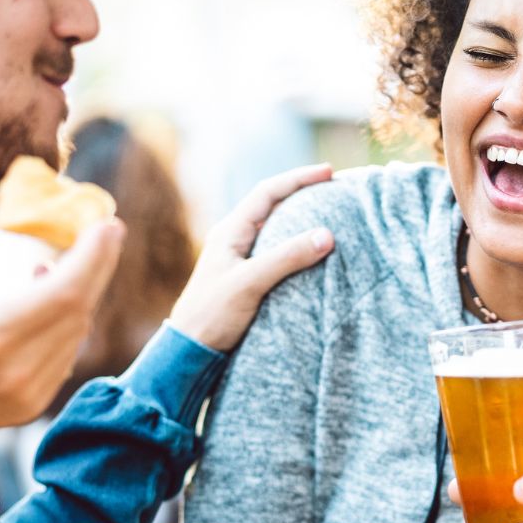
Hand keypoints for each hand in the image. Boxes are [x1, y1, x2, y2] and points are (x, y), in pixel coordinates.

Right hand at [0, 186, 124, 442]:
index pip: (64, 292)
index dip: (93, 256)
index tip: (107, 224)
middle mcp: (17, 370)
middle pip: (79, 310)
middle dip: (98, 266)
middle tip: (106, 229)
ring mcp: (28, 394)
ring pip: (76, 334)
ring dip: (81, 294)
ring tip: (66, 261)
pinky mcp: (30, 406)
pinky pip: (65, 356)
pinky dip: (67, 324)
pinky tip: (47, 299)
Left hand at [168, 163, 336, 352]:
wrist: (189, 350)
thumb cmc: (212, 315)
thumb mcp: (250, 283)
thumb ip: (287, 258)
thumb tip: (327, 235)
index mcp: (229, 231)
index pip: (267, 192)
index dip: (298, 178)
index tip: (328, 172)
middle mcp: (233, 239)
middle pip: (271, 205)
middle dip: (302, 192)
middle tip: (333, 188)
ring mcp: (238, 258)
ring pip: (274, 228)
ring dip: (299, 218)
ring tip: (328, 213)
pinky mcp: (245, 278)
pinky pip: (275, 250)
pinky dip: (295, 244)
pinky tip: (311, 251)